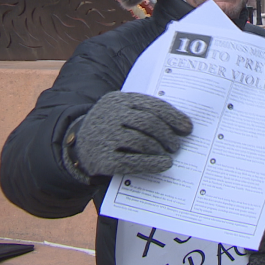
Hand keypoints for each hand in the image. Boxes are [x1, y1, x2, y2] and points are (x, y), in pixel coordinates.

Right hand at [66, 91, 191, 176]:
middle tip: (177, 145)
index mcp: (119, 100)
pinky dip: (152, 163)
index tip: (188, 128)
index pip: (153, 105)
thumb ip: (145, 114)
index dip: (174, 117)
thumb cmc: (111, 127)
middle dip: (168, 135)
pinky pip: (133, 161)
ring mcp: (105, 136)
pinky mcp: (103, 158)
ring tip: (169, 154)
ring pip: (142, 142)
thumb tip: (181, 126)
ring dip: (160, 149)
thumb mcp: (122, 112)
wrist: (77, 145)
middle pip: (149, 123)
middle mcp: (110, 115)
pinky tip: (164, 164)